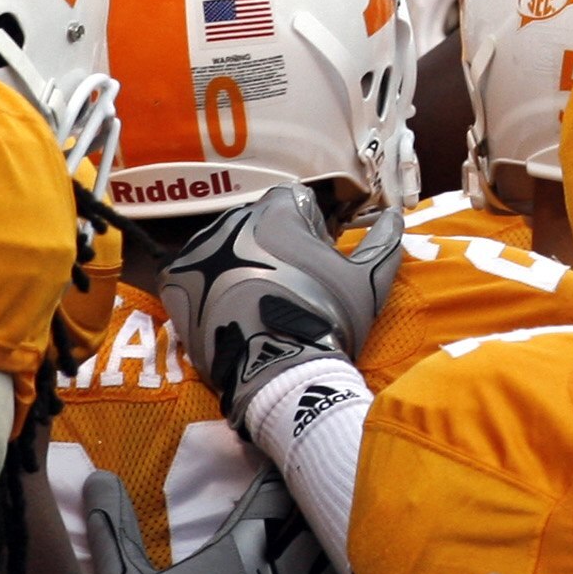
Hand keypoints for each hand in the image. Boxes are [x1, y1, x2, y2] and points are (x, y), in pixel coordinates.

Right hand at [83, 466, 364, 573]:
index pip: (280, 486)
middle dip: (317, 501)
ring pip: (343, 557)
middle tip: (308, 493)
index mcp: (250, 541)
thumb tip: (96, 477)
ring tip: (332, 537)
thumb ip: (114, 529)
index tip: (271, 463)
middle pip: (324, 513)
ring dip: (336, 546)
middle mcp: (290, 565)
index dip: (278, 471)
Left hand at [161, 185, 402, 419]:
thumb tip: (397, 214)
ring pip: (224, 244)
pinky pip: (191, 271)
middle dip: (273, 244)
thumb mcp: (367, 280)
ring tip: (256, 299)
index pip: (297, 202)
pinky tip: (225, 306)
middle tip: (289, 283)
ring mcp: (200, 250)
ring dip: (239, 261)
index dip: (312, 229)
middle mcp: (234, 220)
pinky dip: (206, 284)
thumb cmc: (327, 318)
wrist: (276, 371)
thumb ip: (384, 241)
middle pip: (258, 221)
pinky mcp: (175, 281)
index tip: (317, 258)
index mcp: (279, 212)